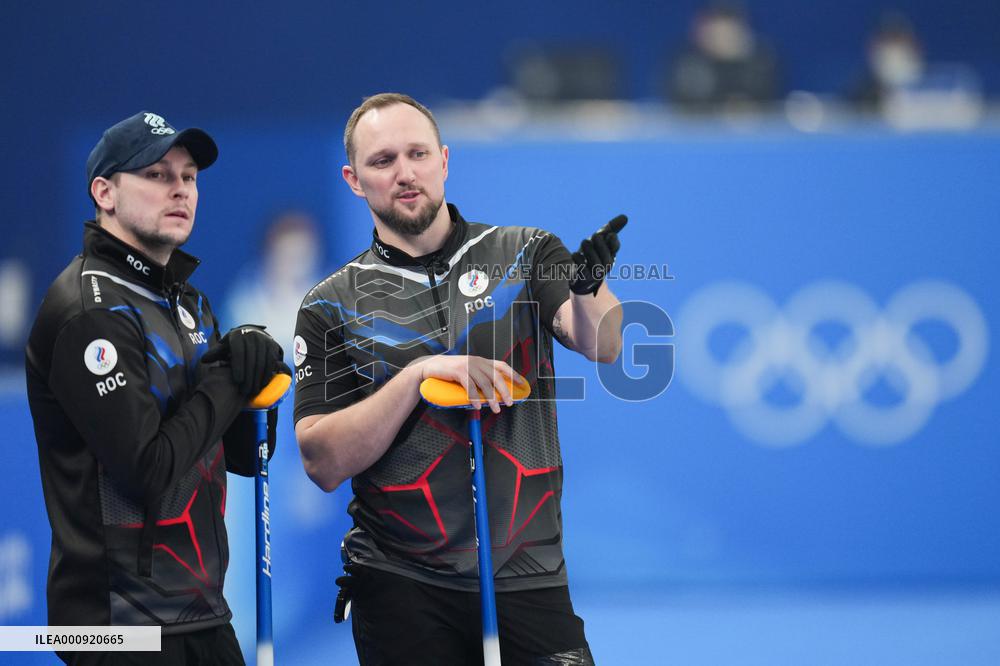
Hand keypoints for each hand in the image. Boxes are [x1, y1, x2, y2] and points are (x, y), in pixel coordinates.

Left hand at [202, 325, 285, 396]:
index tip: (237, 381)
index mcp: (238, 336)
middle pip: (251, 360)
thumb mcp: (224, 346)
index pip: (238, 353)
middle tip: (245, 391)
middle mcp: (252, 336)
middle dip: (248, 377)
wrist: (252, 333)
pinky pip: (270, 362)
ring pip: (262, 362)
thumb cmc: (234, 344)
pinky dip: (267, 374)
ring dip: (258, 378)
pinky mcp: (273, 346)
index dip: (238, 368)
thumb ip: (215, 353)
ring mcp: (264, 341)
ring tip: (253, 391)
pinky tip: (262, 384)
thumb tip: (204, 360)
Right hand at [411, 355, 525, 413]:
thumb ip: (480, 378)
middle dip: (505, 390)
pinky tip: (477, 405)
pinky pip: (470, 386)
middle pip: (496, 376)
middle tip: (510, 402)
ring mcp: (467, 365)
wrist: (431, 367)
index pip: (502, 366)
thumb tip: (493, 393)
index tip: (522, 384)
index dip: (513, 374)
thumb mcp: (468, 371)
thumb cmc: (450, 372)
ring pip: (484, 383)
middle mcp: (476, 361)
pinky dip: (474, 397)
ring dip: (491, 398)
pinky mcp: (458, 371)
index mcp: (481, 361)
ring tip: (496, 408)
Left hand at [569, 214, 627, 295]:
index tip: (608, 234)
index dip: (613, 242)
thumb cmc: (590, 254)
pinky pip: (583, 271)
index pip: (615, 249)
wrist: (578, 275)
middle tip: (594, 236)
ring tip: (585, 242)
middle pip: (607, 259)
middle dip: (601, 245)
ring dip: (590, 251)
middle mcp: (605, 267)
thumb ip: (610, 229)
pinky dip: (579, 260)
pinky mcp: (583, 280)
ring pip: (596, 265)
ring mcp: (595, 275)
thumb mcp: (598, 240)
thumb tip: (625, 217)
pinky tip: (575, 254)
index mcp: (610, 256)